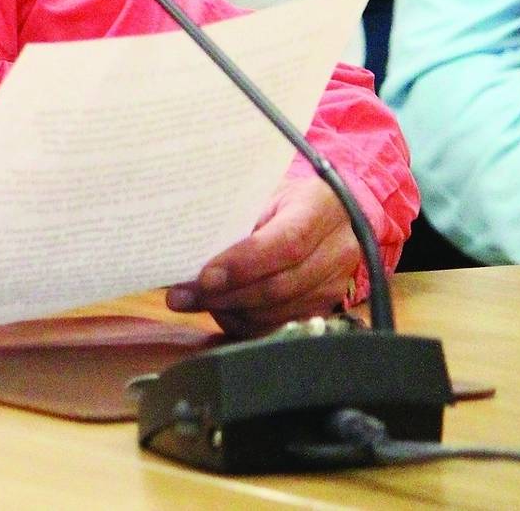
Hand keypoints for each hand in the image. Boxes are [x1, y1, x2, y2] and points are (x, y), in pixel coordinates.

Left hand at [165, 179, 359, 336]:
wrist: (331, 214)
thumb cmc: (287, 199)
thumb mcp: (265, 193)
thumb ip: (238, 219)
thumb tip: (189, 250)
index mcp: (321, 209)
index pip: (286, 244)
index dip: (244, 264)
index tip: (205, 277)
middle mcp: (336, 251)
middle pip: (280, 286)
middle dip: (226, 295)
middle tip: (183, 296)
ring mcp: (334, 285)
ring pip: (278, 312)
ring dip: (230, 311)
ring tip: (193, 302)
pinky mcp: (324, 309)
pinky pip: (280, 327)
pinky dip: (245, 323)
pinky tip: (219, 311)